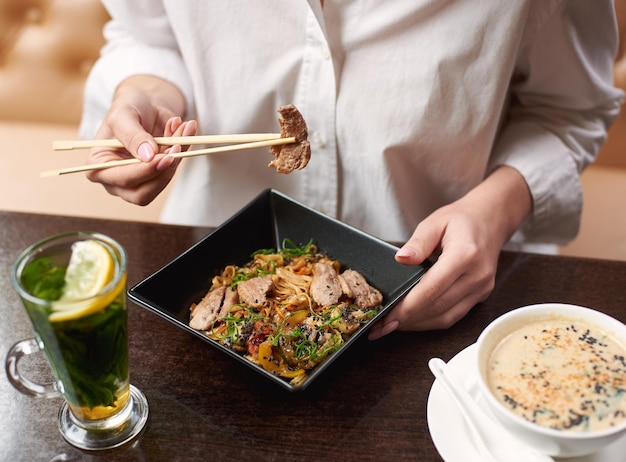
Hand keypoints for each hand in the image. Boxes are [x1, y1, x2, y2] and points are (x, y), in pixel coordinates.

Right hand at [85, 76, 195, 204]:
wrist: (145, 104)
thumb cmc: (128, 108)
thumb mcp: (124, 115)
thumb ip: (132, 135)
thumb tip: (148, 156)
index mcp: (99, 166)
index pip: (121, 180)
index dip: (144, 172)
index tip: (164, 157)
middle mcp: (116, 180)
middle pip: (142, 194)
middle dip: (162, 172)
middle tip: (177, 148)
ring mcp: (139, 181)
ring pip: (161, 182)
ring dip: (177, 157)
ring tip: (183, 129)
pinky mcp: (159, 175)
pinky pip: (173, 170)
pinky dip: (184, 151)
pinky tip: (184, 130)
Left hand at [368, 166, 531, 338]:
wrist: (491, 219)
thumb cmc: (461, 220)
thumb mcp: (434, 222)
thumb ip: (417, 242)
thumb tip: (401, 259)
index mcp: (465, 255)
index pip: (432, 289)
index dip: (407, 306)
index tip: (387, 316)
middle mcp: (477, 276)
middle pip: (437, 307)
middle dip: (407, 319)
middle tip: (382, 326)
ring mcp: (481, 288)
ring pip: (446, 318)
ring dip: (418, 325)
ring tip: (393, 325)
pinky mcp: (481, 296)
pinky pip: (454, 316)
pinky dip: (431, 321)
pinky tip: (413, 320)